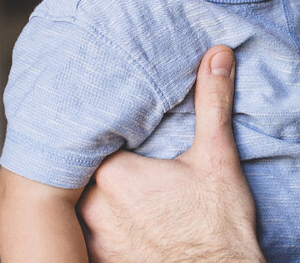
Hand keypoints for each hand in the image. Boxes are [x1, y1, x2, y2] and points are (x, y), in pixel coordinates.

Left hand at [78, 45, 263, 261]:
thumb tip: (217, 57)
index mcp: (115, 175)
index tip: (116, 117)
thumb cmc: (220, 229)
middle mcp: (93, 209)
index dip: (105, 126)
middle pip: (83, 169)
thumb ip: (211, 103)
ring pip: (80, 202)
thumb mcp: (218, 159)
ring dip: (95, 192)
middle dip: (99, 158)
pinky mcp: (101, 262)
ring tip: (120, 183)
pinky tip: (120, 217)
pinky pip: (86, 233)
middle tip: (121, 149)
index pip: (93, 136)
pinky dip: (99, 222)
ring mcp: (93, 240)